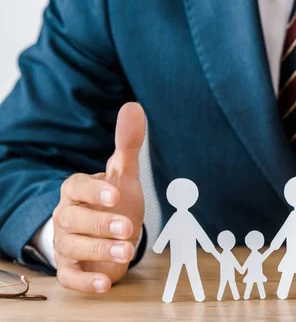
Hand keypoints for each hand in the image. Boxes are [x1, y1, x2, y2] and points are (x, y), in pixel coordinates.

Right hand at [52, 103, 145, 292]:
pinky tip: (106, 285)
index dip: (94, 191)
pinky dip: (86, 282)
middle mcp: (67, 216)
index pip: (76, 187)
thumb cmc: (113, 200)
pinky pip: (70, 277)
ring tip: (127, 252)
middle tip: (127, 229)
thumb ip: (128, 144)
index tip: (116, 193)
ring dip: (98, 252)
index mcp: (77, 190)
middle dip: (100, 225)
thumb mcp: (122, 173)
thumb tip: (134, 105)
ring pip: (73, 248)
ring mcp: (66, 243)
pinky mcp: (71, 268)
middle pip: (75, 220)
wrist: (107, 232)